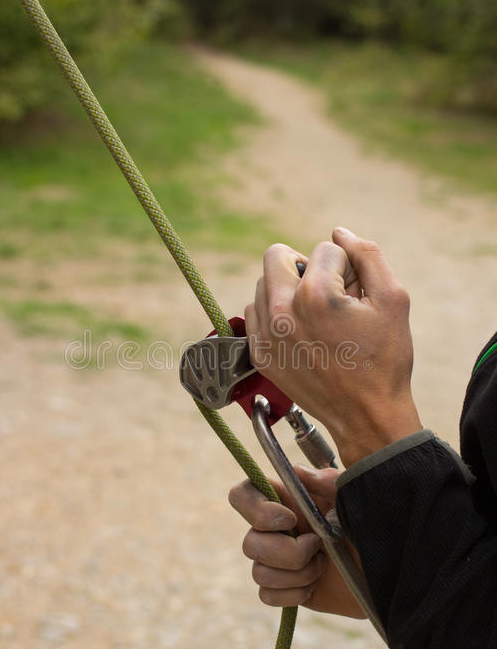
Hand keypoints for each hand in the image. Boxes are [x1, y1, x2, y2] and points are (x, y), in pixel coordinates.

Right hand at [229, 464, 366, 618]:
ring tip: (323, 567)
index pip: (242, 495)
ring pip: (258, 573)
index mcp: (286, 500)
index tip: (289, 519)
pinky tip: (315, 585)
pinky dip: (294, 593)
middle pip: (249, 543)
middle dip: (287, 552)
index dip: (255, 510)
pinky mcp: (283, 588)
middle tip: (318, 546)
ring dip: (297, 574)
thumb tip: (298, 471)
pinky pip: (267, 595)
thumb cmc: (372, 526)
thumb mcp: (353, 498)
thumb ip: (328, 481)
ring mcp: (277, 561)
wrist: (387, 572)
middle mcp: (274, 529)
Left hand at [244, 228, 421, 465]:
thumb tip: (339, 232)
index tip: (355, 293)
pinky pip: (255, 311)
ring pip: (264, 283)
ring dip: (288, 289)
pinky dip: (275, 312)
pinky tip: (300, 330)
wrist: (366, 416)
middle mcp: (282, 311)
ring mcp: (266, 334)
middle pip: (276, 255)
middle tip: (327, 291)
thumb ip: (367, 255)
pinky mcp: (259, 353)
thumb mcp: (393, 299)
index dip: (346, 266)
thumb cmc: (384, 359)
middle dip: (305, 265)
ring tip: (317, 316)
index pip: (324, 250)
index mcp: (315, 295)